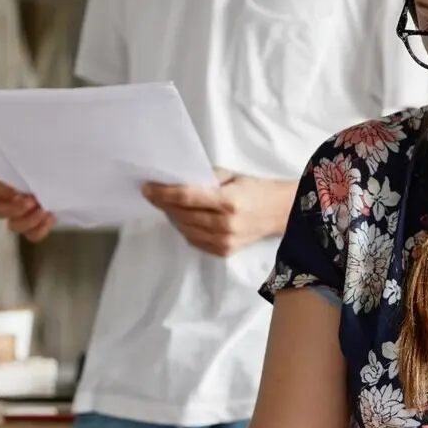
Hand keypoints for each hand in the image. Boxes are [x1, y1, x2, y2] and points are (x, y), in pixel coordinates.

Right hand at [0, 177, 55, 241]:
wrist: (61, 186)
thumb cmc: (47, 173)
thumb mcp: (39, 168)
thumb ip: (31, 172)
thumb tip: (31, 176)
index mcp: (4, 184)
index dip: (2, 192)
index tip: (17, 191)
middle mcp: (6, 202)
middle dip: (13, 209)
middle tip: (31, 202)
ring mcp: (17, 218)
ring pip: (13, 226)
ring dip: (29, 221)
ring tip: (43, 211)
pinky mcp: (31, 229)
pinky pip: (31, 235)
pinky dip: (41, 229)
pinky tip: (50, 217)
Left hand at [142, 169, 292, 256]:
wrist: (280, 213)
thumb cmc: (254, 189)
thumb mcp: (231, 176)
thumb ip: (205, 179)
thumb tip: (176, 181)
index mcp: (228, 201)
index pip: (186, 198)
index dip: (163, 194)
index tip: (147, 189)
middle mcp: (225, 224)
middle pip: (182, 215)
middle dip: (164, 204)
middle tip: (153, 194)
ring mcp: (224, 241)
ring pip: (185, 229)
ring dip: (172, 217)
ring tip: (167, 205)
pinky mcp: (224, 251)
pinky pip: (194, 240)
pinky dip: (184, 229)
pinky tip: (182, 218)